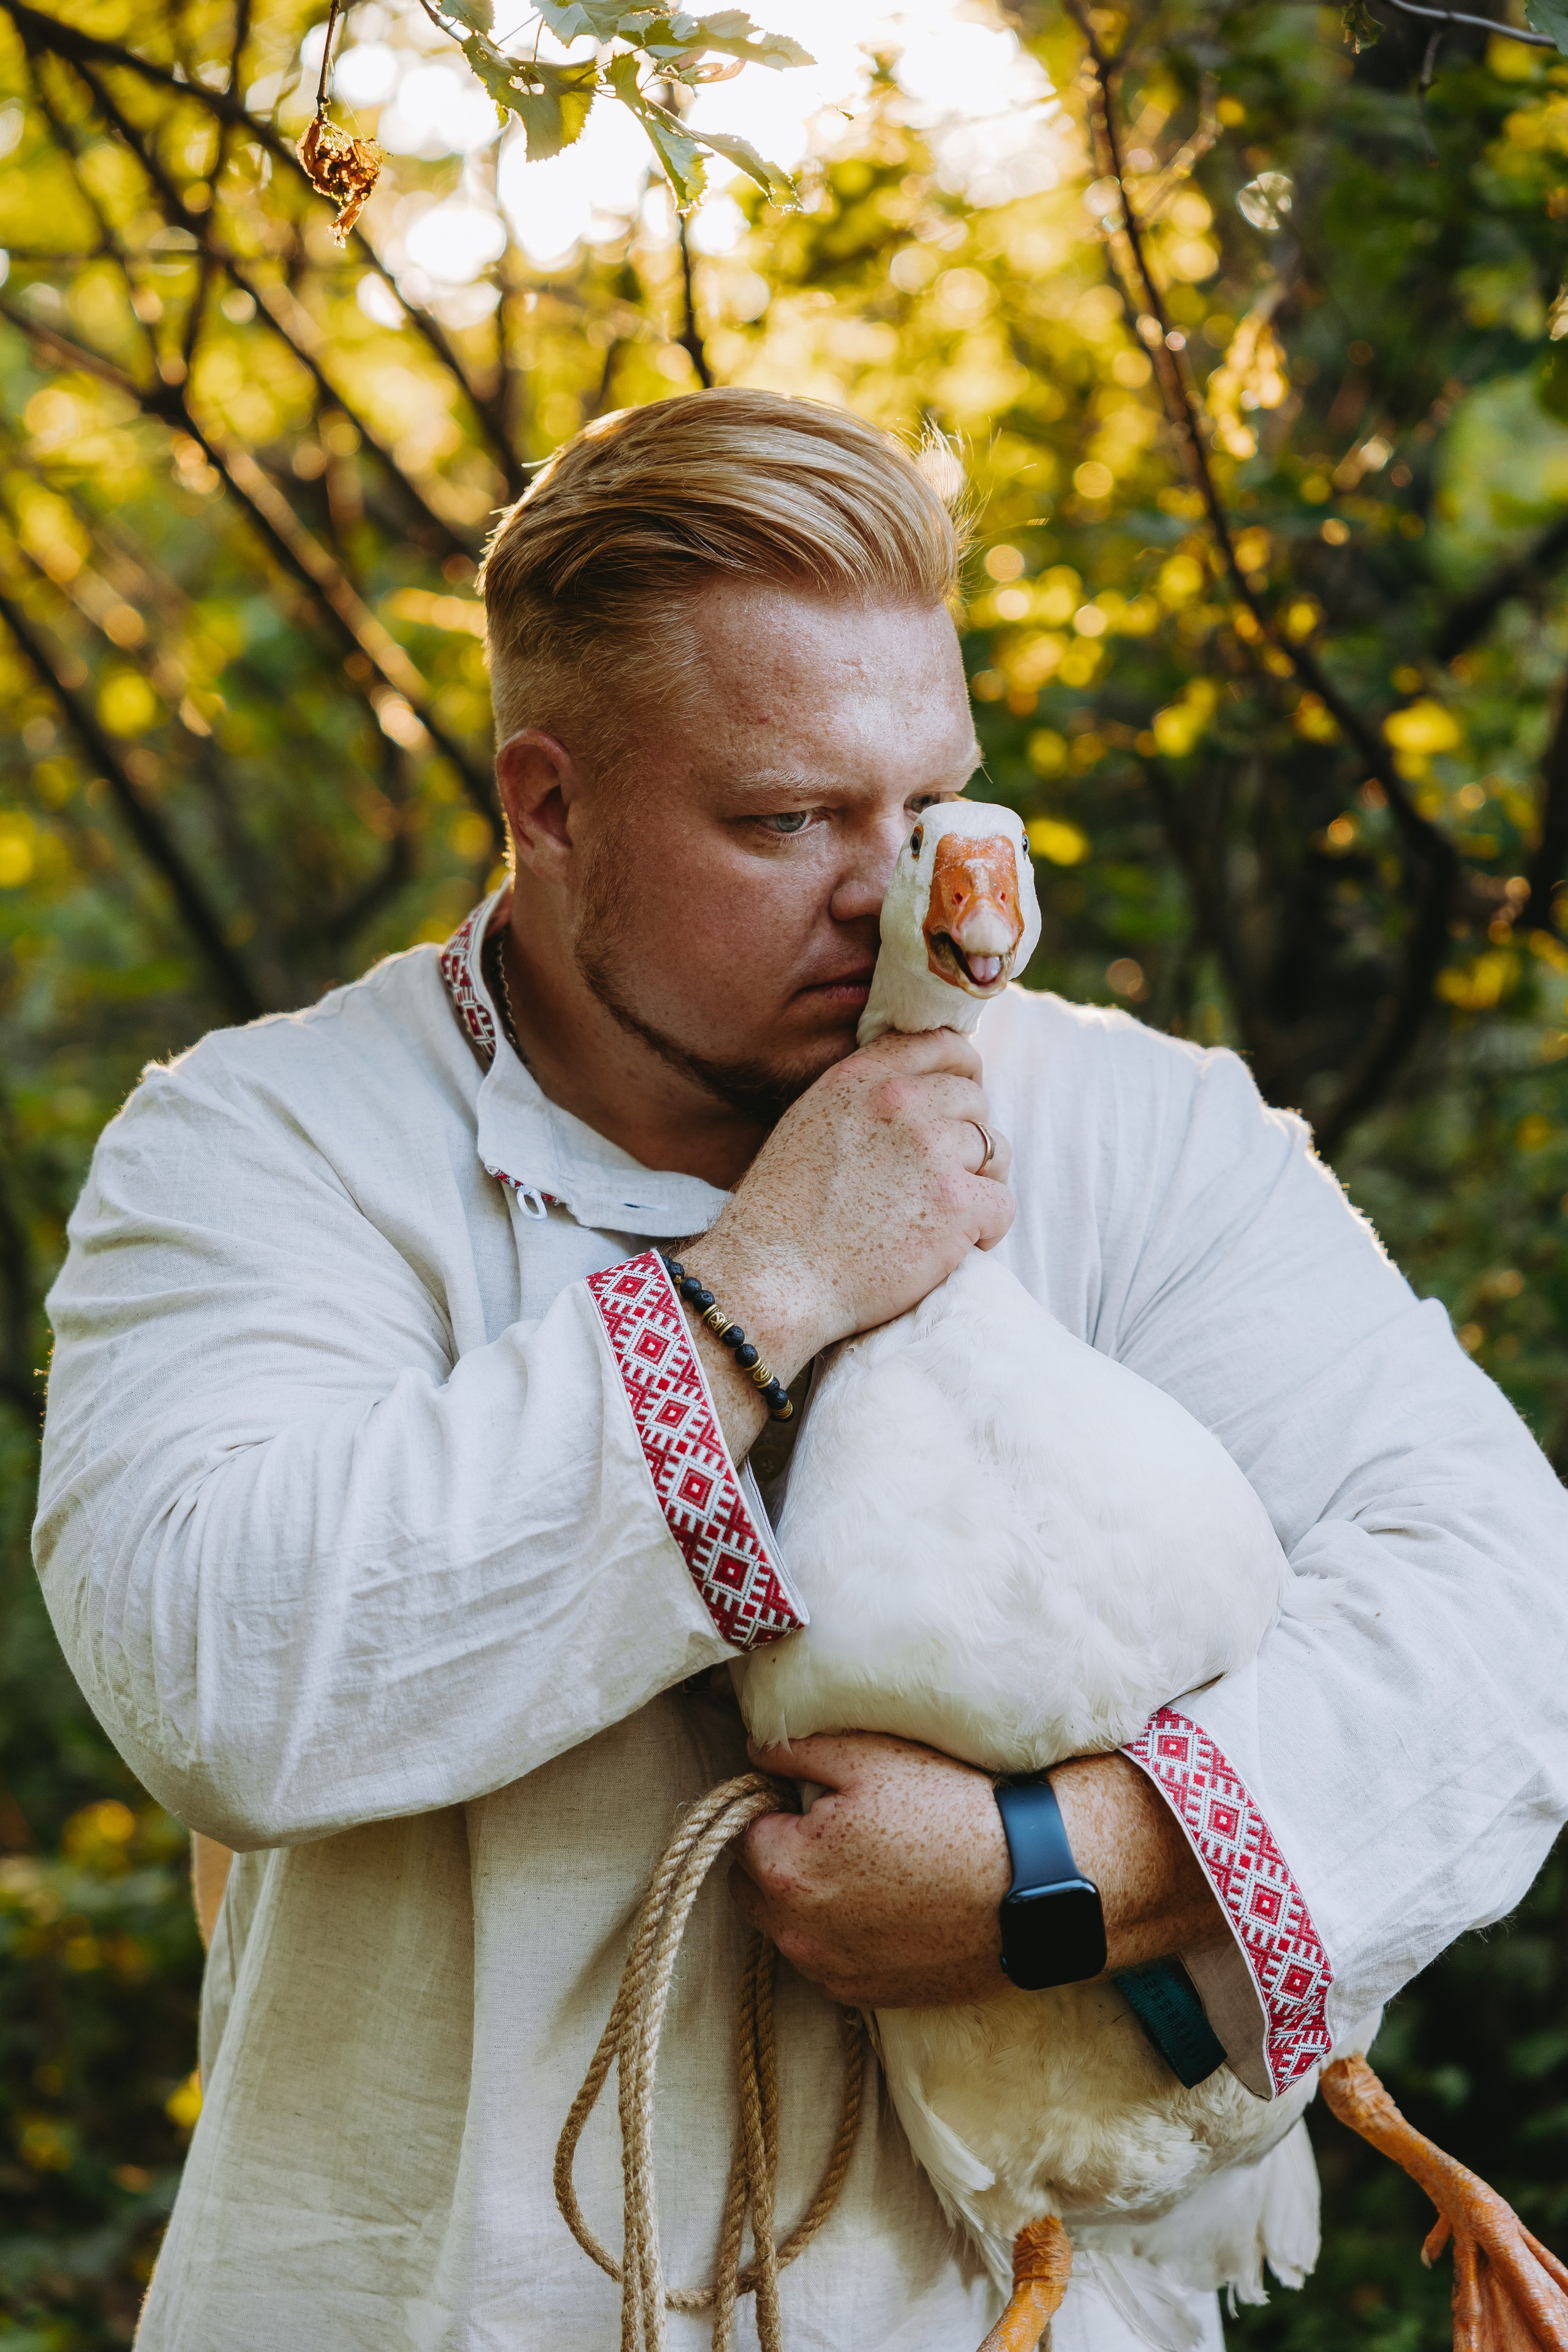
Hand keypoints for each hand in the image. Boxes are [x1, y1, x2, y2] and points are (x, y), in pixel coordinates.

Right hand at [693, 1030, 1013, 1392]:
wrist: (775, 1279)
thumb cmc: (783, 1217)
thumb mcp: (808, 1125)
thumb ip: (862, 1098)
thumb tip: (917, 1090)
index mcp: (861, 1078)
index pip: (942, 1043)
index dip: (963, 1071)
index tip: (959, 1102)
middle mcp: (900, 1102)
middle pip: (975, 1100)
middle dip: (967, 1139)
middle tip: (941, 1180)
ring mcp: (932, 1150)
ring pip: (996, 1150)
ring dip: (979, 1183)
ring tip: (945, 1217)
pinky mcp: (957, 1204)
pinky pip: (1002, 1203)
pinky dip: (988, 1230)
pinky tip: (956, 1247)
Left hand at [731, 1736, 1229, 2010]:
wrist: (1032, 1885)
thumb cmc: (949, 1810)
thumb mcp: (867, 1754)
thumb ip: (792, 1749)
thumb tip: (754, 1752)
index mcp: (785, 1871)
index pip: (745, 1829)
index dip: (779, 1805)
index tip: (821, 1794)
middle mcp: (797, 1936)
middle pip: (758, 1886)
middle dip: (784, 1856)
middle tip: (844, 1826)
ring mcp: (835, 1974)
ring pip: (794, 1927)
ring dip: (813, 1899)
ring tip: (876, 1864)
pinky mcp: (871, 1998)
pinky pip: (833, 1961)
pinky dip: (847, 1934)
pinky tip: (894, 1903)